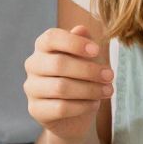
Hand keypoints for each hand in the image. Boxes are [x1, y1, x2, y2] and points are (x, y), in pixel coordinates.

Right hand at [24, 25, 111, 139]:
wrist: (75, 114)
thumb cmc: (82, 78)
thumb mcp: (88, 58)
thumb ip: (84, 43)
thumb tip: (81, 29)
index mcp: (43, 46)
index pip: (51, 38)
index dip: (74, 43)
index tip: (97, 50)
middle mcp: (33, 65)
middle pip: (58, 64)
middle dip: (89, 70)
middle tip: (110, 75)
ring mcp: (31, 88)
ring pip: (61, 87)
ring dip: (90, 89)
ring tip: (108, 90)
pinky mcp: (35, 109)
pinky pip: (60, 107)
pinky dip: (82, 106)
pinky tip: (94, 104)